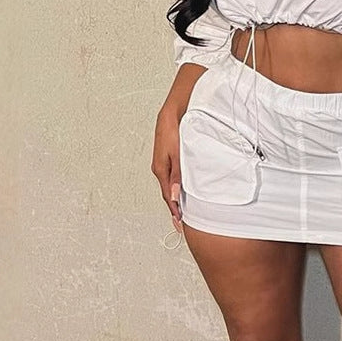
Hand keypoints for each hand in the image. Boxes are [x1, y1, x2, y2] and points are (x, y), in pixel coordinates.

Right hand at [151, 109, 183, 232]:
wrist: (170, 116)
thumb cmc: (173, 131)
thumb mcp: (177, 154)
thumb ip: (177, 175)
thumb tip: (175, 195)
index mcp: (160, 170)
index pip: (168, 196)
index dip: (174, 211)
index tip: (179, 224)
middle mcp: (159, 170)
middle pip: (168, 194)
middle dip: (174, 209)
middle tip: (181, 224)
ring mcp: (162, 165)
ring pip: (169, 187)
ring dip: (175, 199)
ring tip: (182, 212)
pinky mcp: (167, 160)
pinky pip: (171, 179)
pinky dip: (176, 188)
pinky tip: (181, 192)